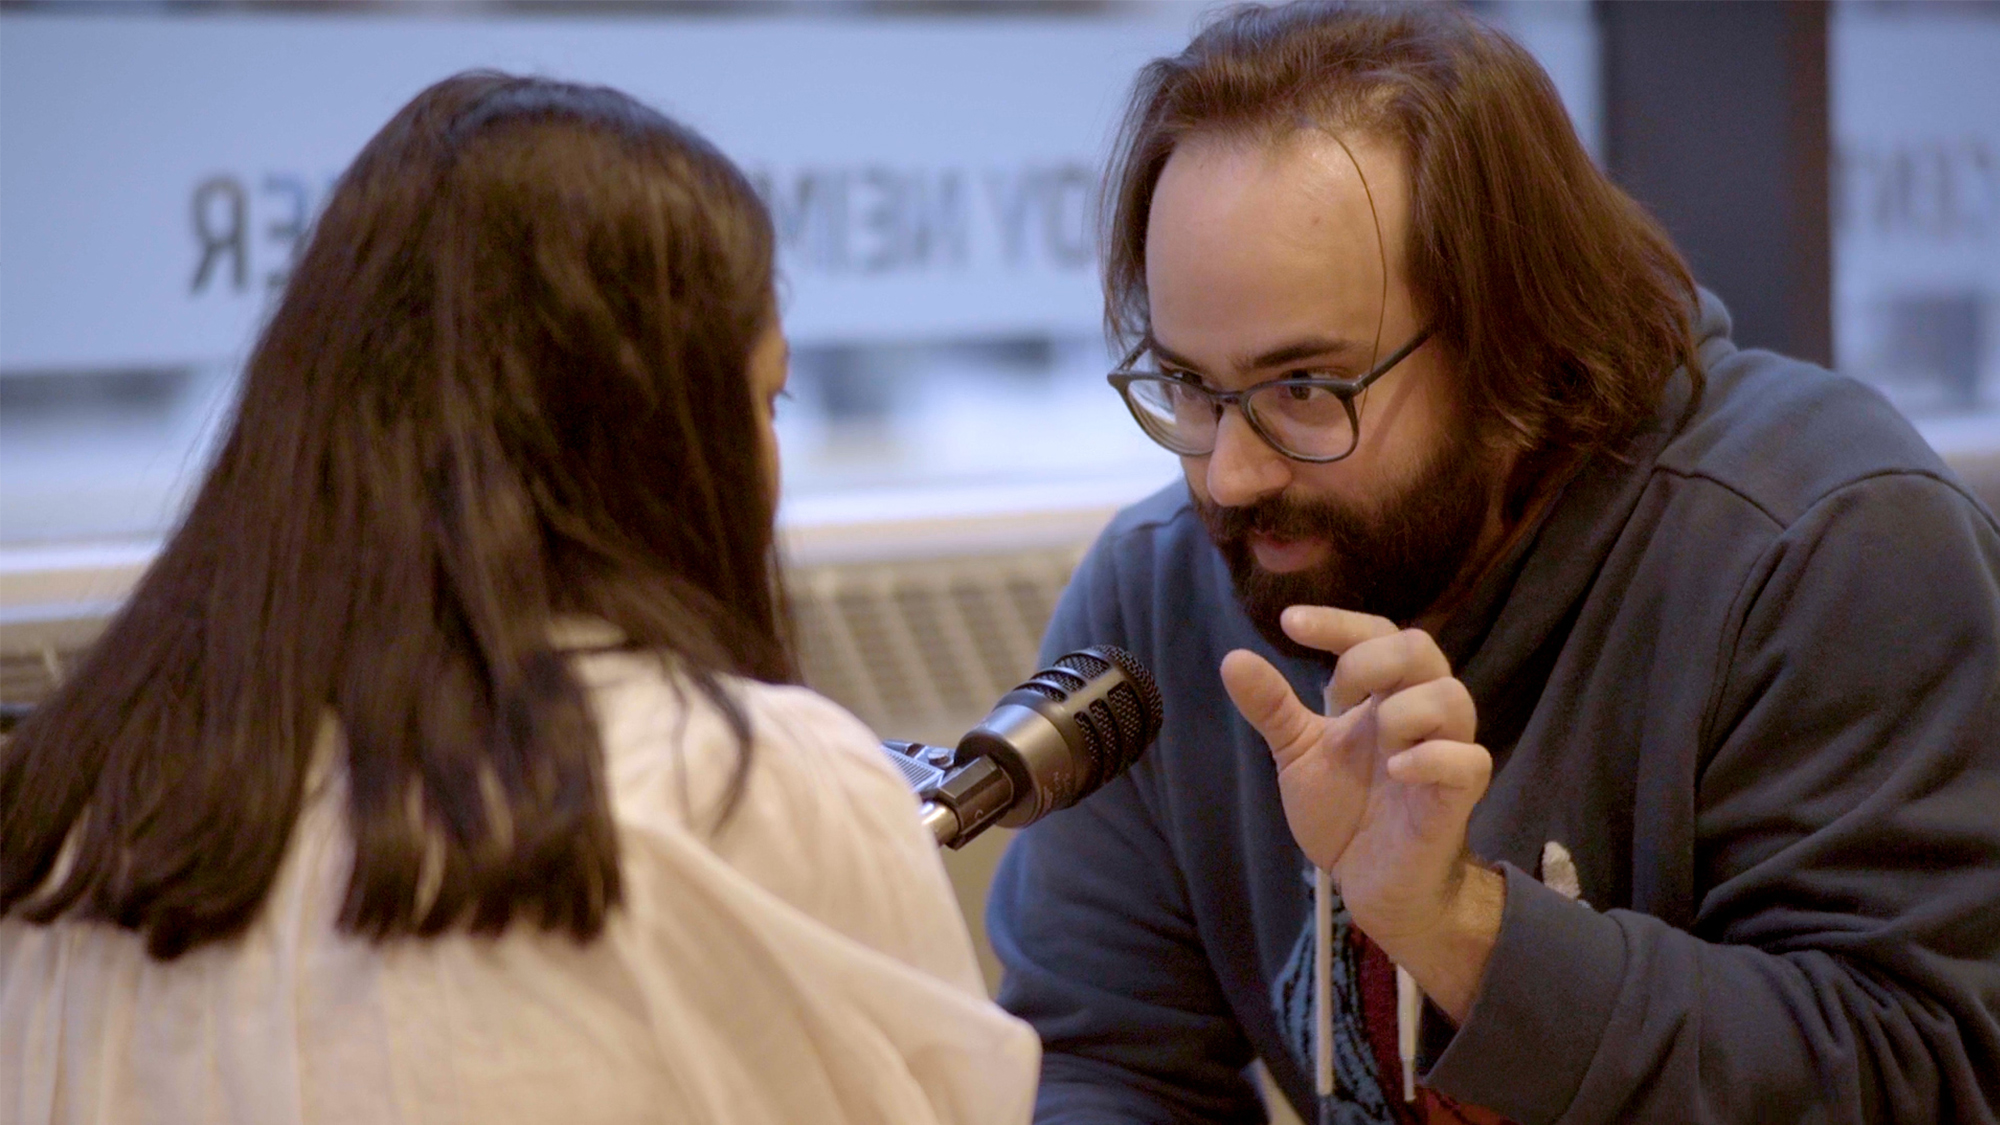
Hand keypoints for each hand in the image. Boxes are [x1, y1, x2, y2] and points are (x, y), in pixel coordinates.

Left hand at [1222, 605, 1496, 964]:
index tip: (1289, 623)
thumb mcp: (1299, 755)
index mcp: (1382, 696)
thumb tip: (1232, 659)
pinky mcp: (1458, 796)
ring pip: (1454, 697)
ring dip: (1406, 708)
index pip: (1377, 635)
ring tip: (1376, 740)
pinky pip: (1469, 760)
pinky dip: (1433, 757)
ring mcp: (1444, 752)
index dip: (1339, 622)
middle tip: (1336, 695)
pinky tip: (1397, 769)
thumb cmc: (1345, 811)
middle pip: (1421, 648)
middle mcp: (1419, 714)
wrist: (1370, 884)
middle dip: (1373, 658)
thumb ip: (1273, 709)